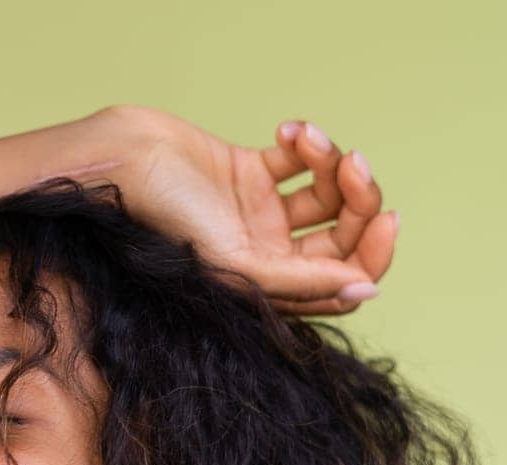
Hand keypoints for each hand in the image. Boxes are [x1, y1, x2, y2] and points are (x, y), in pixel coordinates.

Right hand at [73, 105, 398, 316]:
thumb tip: (366, 291)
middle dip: (360, 199)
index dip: (374, 254)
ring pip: (330, 194)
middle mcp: (268, 254)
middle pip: (344, 236)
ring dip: (334, 163)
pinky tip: (288, 131)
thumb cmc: (161, 218)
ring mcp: (261, 214)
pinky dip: (308, 144)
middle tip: (353, 165)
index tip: (386, 218)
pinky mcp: (251, 173)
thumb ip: (301, 282)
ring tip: (309, 140)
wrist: (119, 163)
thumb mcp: (235, 262)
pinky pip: (302, 161)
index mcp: (266, 286)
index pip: (343, 281)